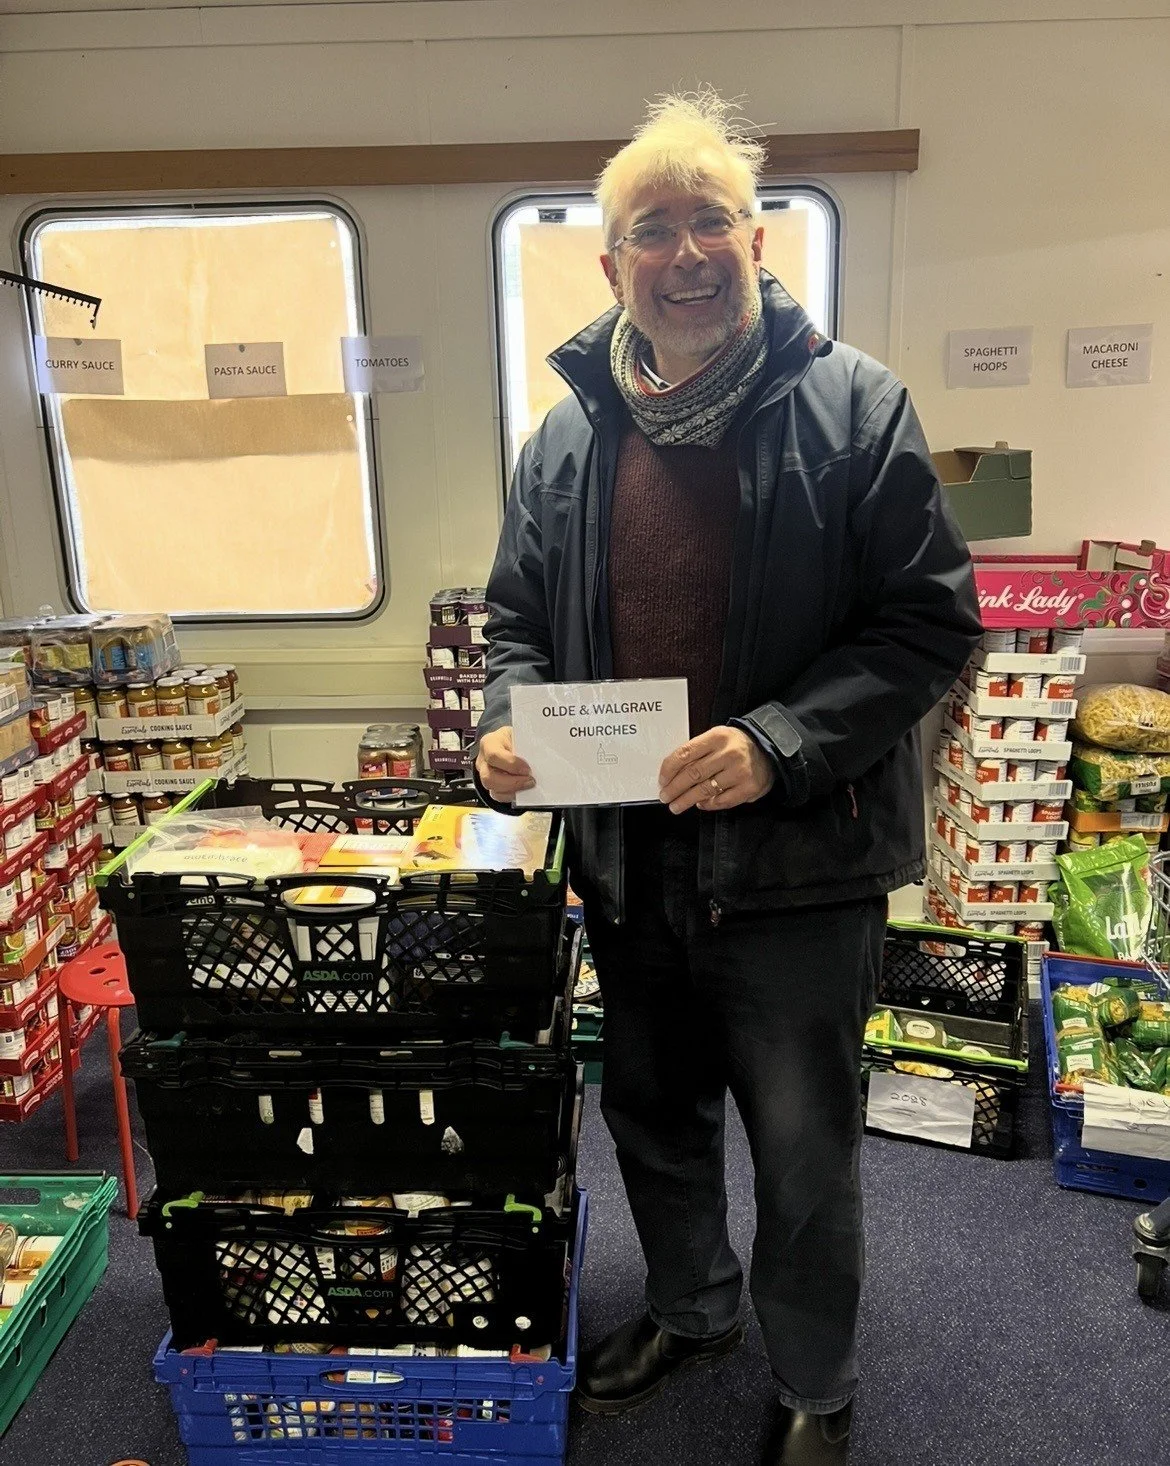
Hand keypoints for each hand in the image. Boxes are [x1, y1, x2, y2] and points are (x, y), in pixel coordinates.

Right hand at [475, 726, 535, 802]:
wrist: (508, 741)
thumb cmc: (514, 738)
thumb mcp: (519, 735)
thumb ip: (525, 746)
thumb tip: (538, 759)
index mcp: (489, 743)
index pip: (494, 756)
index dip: (511, 764)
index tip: (527, 769)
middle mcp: (483, 760)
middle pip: (489, 778)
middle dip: (513, 783)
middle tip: (530, 781)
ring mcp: (485, 774)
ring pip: (493, 790)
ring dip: (513, 790)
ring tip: (528, 785)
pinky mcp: (491, 785)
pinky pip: (498, 796)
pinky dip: (512, 796)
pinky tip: (522, 790)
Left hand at [658, 726, 775, 813]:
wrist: (769, 751)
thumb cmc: (737, 745)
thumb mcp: (717, 737)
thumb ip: (697, 751)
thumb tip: (672, 772)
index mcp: (717, 737)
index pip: (685, 754)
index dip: (669, 769)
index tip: (662, 780)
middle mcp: (728, 754)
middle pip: (692, 774)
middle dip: (674, 788)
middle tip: (665, 796)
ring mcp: (739, 772)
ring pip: (704, 790)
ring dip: (686, 800)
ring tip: (677, 805)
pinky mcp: (747, 788)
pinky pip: (721, 801)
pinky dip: (707, 804)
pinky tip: (700, 804)